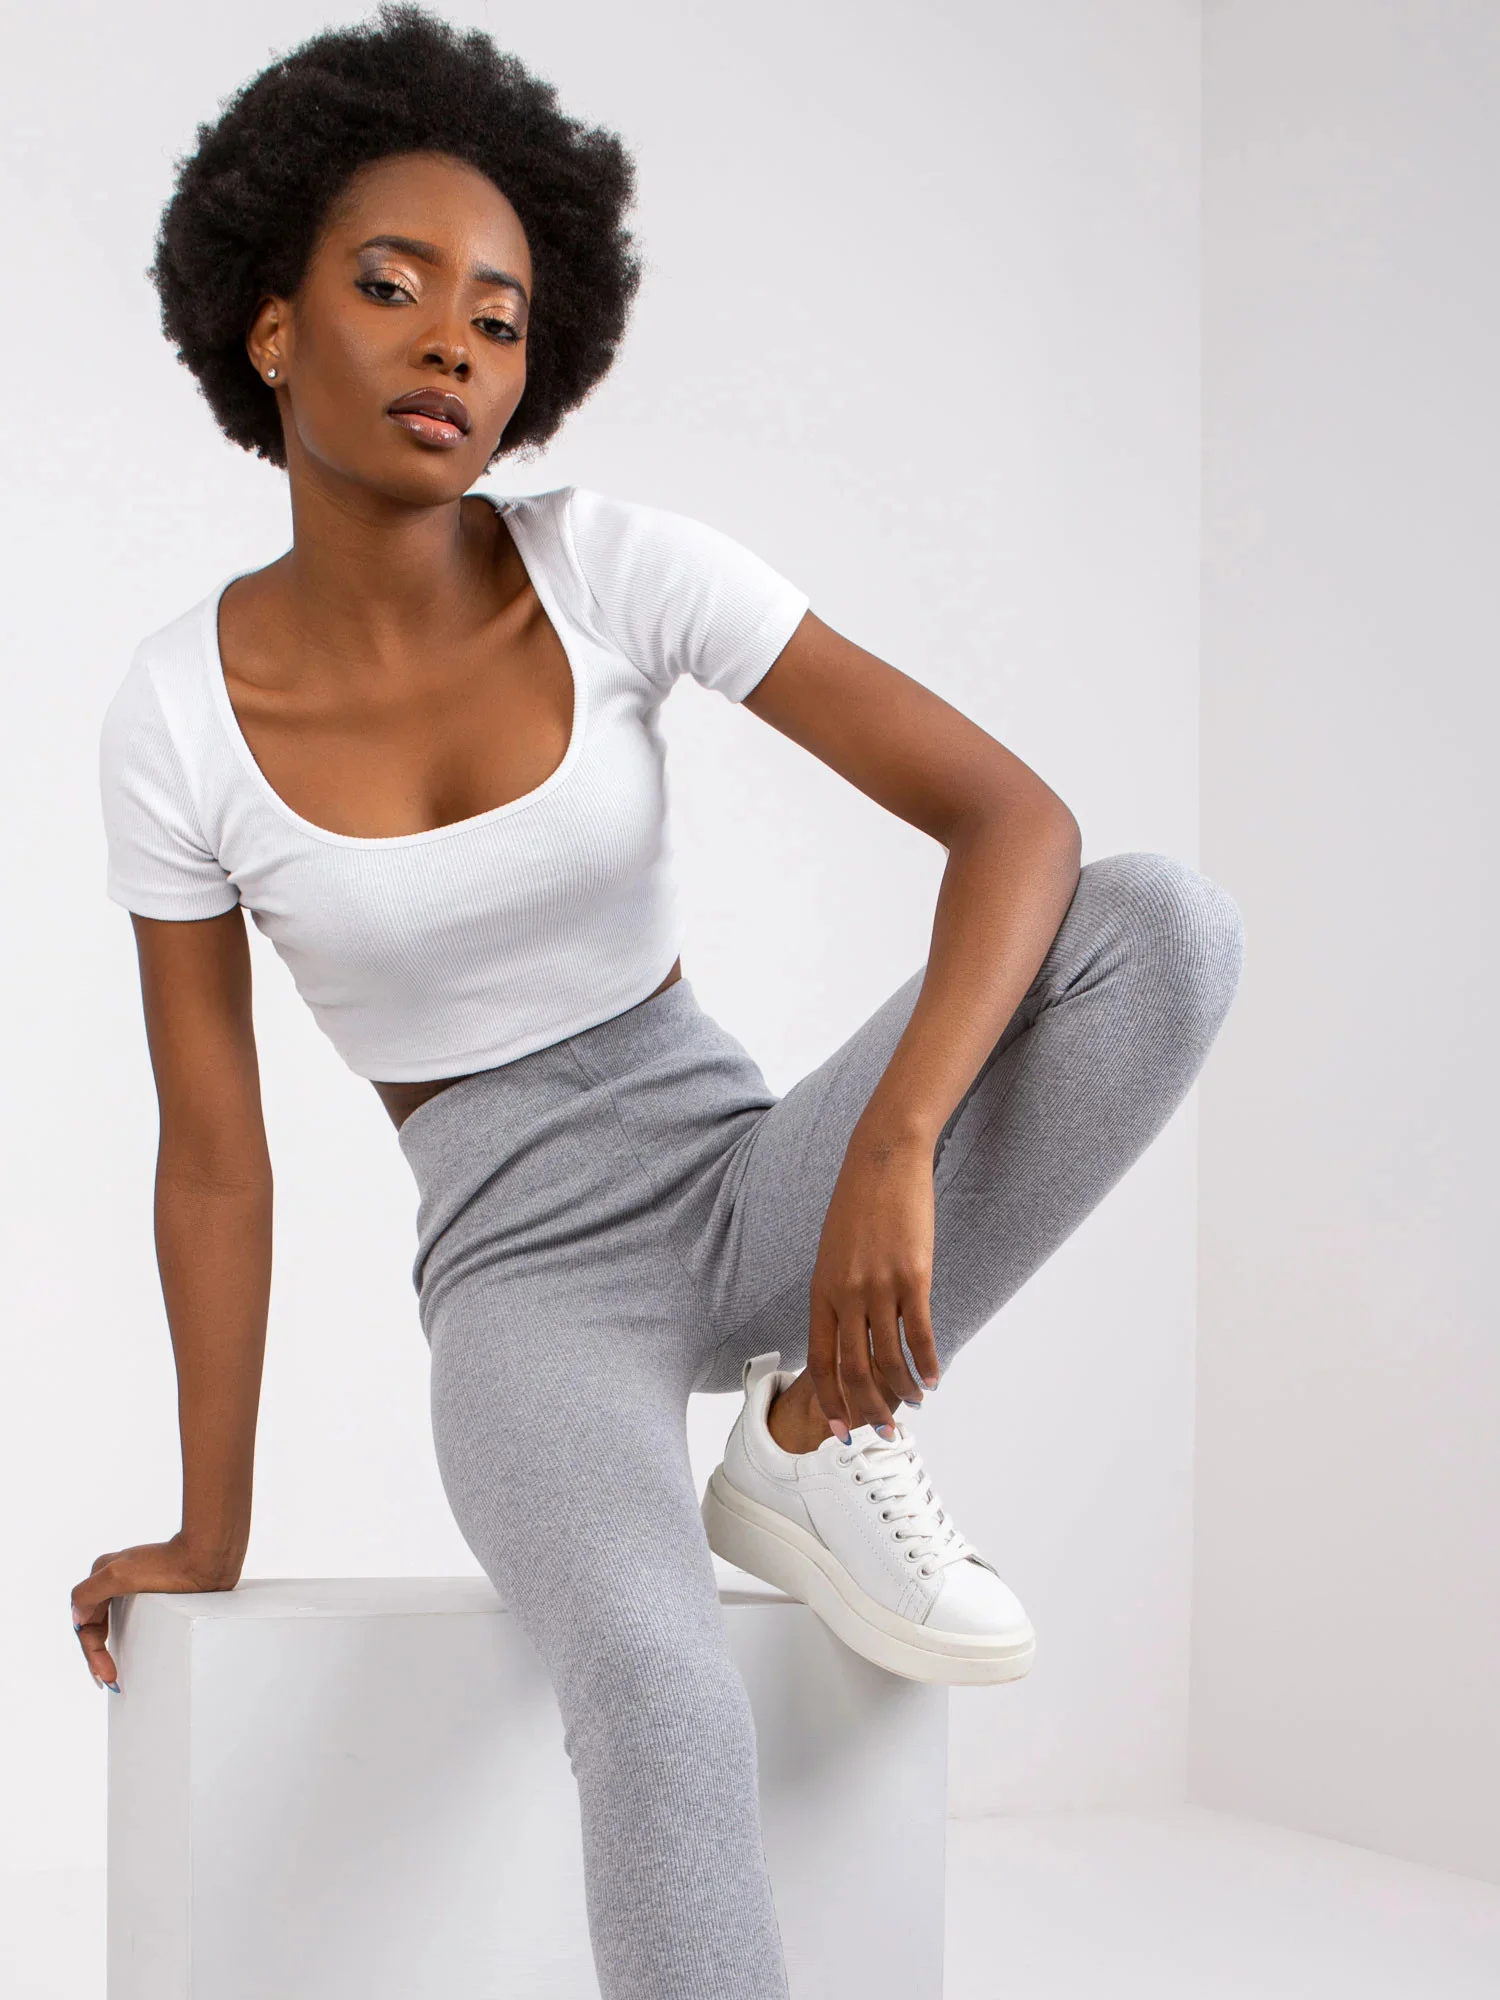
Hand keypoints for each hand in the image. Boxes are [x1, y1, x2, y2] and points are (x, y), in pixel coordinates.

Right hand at [70, 1535, 242, 1690]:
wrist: (208, 1558)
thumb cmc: (168, 1566)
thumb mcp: (121, 1576)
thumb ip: (90, 1593)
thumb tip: (77, 1617)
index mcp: (101, 1572)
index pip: (84, 1623)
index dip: (92, 1653)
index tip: (108, 1676)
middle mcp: (113, 1576)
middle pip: (95, 1623)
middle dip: (97, 1654)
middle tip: (110, 1681)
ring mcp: (133, 1583)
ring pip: (110, 1620)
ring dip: (107, 1646)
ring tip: (113, 1671)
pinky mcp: (152, 1589)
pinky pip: (128, 1616)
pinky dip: (123, 1635)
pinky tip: (130, 1647)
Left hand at [807, 1123, 940, 1443]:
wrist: (882, 1160)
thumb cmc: (859, 1203)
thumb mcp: (834, 1251)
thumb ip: (838, 1292)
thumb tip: (850, 1330)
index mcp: (822, 1290)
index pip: (820, 1360)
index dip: (830, 1398)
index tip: (837, 1428)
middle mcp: (846, 1294)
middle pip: (854, 1369)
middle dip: (867, 1408)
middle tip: (883, 1431)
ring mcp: (880, 1287)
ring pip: (889, 1359)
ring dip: (903, 1390)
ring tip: (915, 1402)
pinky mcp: (913, 1277)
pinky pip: (920, 1334)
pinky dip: (928, 1362)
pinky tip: (934, 1378)